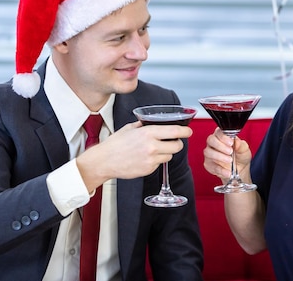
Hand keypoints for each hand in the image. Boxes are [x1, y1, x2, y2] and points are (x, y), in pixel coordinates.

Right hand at [76, 121, 190, 190]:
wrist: (104, 161)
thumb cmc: (115, 144)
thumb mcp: (130, 128)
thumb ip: (145, 125)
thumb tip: (156, 122)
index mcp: (148, 133)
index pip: (174, 131)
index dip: (185, 131)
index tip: (188, 131)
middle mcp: (152, 146)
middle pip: (177, 146)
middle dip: (177, 143)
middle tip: (172, 141)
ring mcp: (151, 159)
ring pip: (170, 156)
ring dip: (166, 152)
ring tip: (154, 150)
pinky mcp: (149, 170)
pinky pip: (160, 164)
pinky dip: (157, 160)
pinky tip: (145, 157)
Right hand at [203, 128, 252, 182]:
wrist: (240, 170)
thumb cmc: (240, 156)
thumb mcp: (244, 150)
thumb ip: (241, 145)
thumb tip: (236, 141)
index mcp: (221, 136)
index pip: (218, 132)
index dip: (223, 136)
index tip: (231, 142)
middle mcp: (213, 143)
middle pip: (210, 140)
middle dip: (220, 146)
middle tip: (230, 151)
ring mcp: (209, 154)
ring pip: (208, 152)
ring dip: (219, 156)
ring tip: (230, 160)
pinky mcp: (209, 165)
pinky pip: (211, 166)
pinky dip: (220, 169)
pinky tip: (228, 172)